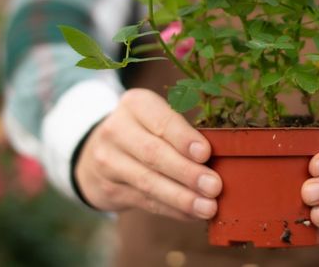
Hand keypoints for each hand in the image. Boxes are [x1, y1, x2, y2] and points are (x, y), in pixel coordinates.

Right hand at [74, 88, 220, 219]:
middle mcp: (116, 130)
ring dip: (182, 197)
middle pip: (153, 153)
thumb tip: (219, 159)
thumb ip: (182, 132)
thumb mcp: (158, 116)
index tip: (205, 153)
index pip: (161, 121)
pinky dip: (172, 210)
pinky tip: (192, 214)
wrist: (99, 149)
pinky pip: (145, 201)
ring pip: (148, 182)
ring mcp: (108, 161)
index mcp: (135, 104)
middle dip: (187, 172)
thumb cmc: (146, 129)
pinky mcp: (108, 188)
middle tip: (214, 186)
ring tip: (208, 207)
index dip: (183, 138)